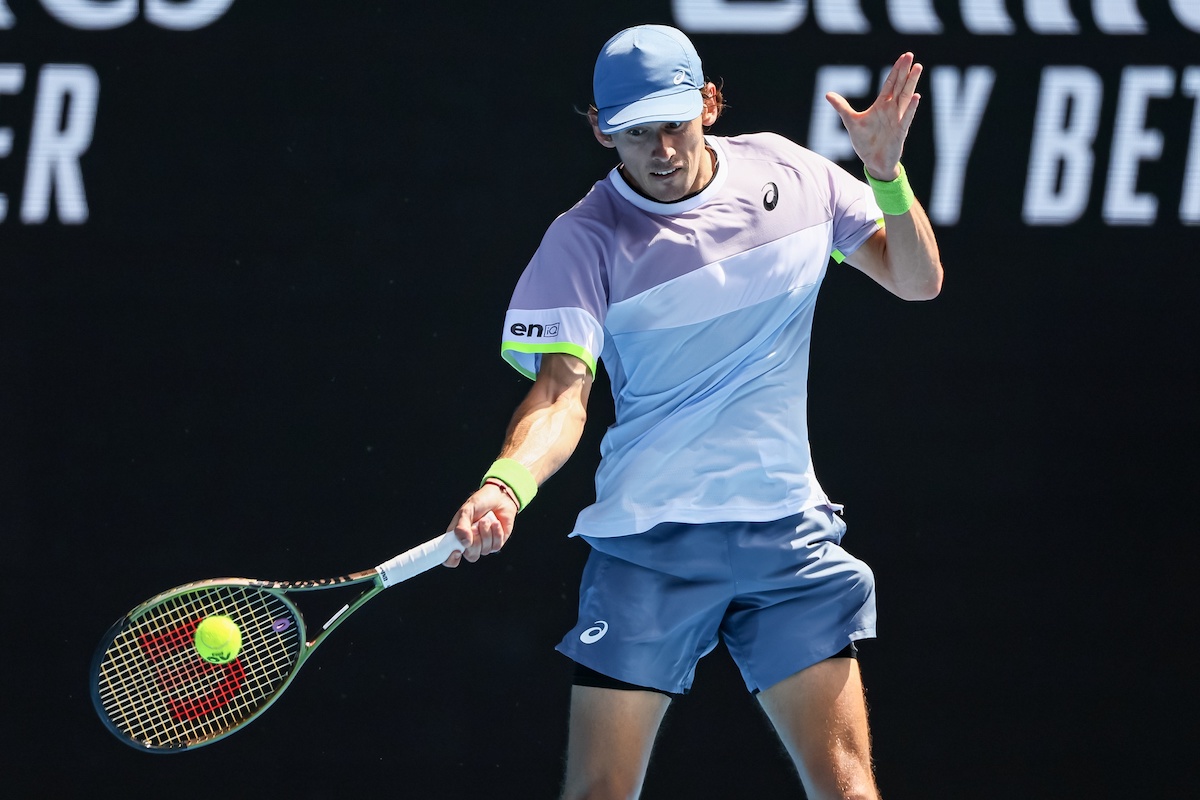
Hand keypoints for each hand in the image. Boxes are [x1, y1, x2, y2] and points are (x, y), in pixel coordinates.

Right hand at [442, 482, 518, 566]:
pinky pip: (496, 546)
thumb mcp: (466, 511)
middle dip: (475, 541)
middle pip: (471, 556)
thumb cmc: (480, 503)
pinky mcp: (496, 543)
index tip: (457, 551)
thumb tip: (465, 543)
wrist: (499, 497)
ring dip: (486, 533)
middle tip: (476, 525)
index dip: (451, 559)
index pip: (449, 558)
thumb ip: (462, 526)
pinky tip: (496, 523)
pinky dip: (496, 533)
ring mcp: (483, 545)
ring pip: (485, 550)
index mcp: (456, 537)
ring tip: (486, 519)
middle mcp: (469, 544)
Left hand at [825, 52, 922, 180]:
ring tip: (918, 68)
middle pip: (900, 86)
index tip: (903, 57)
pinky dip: (911, 108)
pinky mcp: (900, 131)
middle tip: (910, 55)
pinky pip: (906, 117)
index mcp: (881, 105)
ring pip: (906, 97)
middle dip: (905, 71)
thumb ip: (842, 107)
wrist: (873, 162)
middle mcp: (891, 109)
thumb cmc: (865, 142)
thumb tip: (828, 94)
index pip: (890, 83)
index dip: (896, 70)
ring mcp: (897, 119)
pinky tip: (917, 96)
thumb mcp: (851, 122)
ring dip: (912, 83)